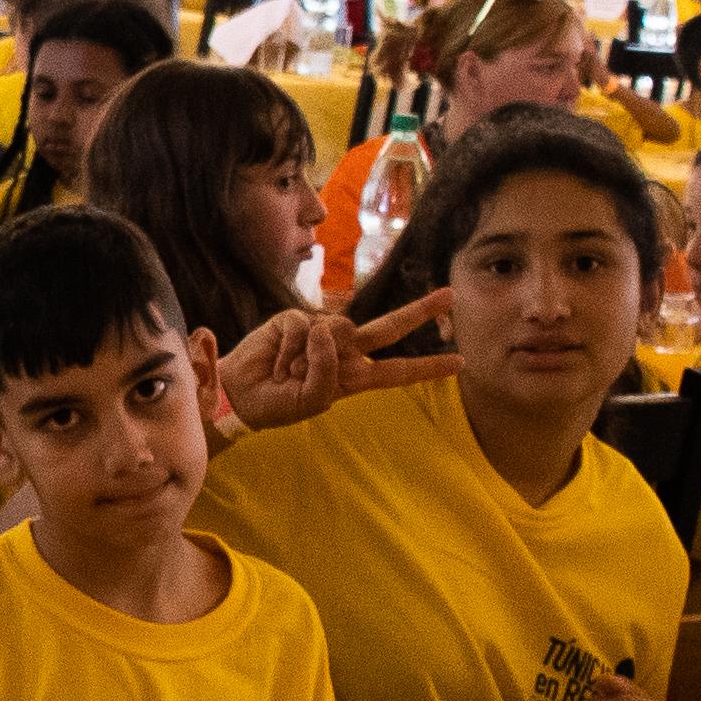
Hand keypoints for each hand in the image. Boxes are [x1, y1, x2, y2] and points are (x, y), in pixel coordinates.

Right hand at [220, 296, 455, 435]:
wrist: (241, 395)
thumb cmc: (279, 404)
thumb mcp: (314, 400)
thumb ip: (328, 369)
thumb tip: (325, 330)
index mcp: (353, 377)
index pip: (397, 370)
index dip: (427, 367)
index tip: (459, 362)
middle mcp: (343, 351)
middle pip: (388, 328)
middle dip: (419, 312)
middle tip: (449, 296)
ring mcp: (320, 333)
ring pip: (338, 328)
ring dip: (310, 356)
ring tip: (289, 373)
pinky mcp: (295, 319)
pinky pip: (305, 327)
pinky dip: (289, 349)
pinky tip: (277, 362)